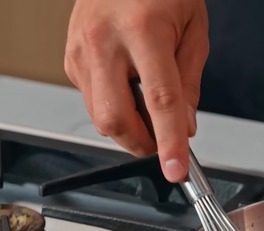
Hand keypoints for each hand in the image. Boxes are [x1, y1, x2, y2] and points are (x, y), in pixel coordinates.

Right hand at [64, 0, 208, 182]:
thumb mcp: (193, 29)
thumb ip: (190, 81)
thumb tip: (185, 126)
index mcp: (143, 30)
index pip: (159, 102)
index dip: (169, 142)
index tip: (175, 169)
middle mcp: (104, 41)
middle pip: (116, 119)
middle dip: (142, 144)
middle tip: (165, 144)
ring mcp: (80, 50)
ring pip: (100, 116)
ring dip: (130, 127)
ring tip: (150, 109)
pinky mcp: (69, 58)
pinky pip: (92, 100)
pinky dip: (115, 108)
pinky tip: (130, 89)